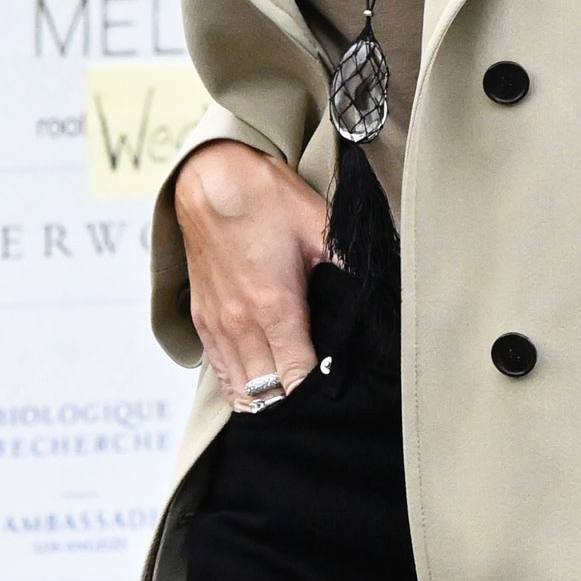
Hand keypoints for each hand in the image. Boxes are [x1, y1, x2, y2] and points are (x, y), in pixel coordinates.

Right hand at [173, 140, 327, 410]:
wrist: (211, 178)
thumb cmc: (266, 197)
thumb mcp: (320, 224)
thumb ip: (347, 263)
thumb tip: (378, 288)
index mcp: (275, 306)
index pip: (297, 377)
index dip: (317, 391)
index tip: (335, 389)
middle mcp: (242, 324)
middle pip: (267, 393)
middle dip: (293, 401)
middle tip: (317, 403)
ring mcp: (219, 324)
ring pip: (240, 390)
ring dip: (264, 399)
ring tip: (290, 402)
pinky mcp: (202, 318)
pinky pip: (218, 372)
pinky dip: (238, 386)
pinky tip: (256, 389)